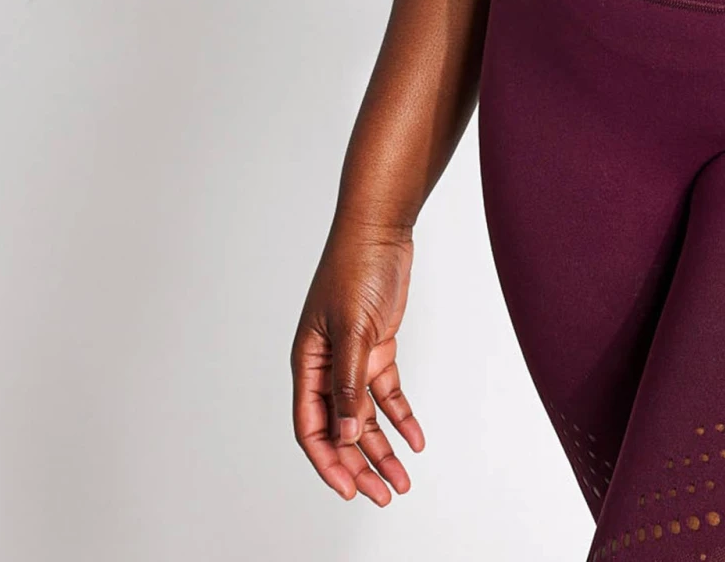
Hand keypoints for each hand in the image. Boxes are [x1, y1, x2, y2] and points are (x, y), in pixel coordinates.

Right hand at [291, 217, 425, 502]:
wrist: (380, 229)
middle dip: (360, 466)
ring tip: (403, 480)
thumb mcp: (353, 328)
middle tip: (384, 495)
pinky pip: (387, 393)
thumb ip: (348, 382)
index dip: (329, 462)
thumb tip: (347, 434)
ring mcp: (353, 358)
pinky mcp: (376, 347)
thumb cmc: (355, 267)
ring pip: (365, 417)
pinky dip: (400, 417)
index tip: (350, 490)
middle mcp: (327, 366)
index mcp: (309, 362)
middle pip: (341, 429)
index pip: (312, 427)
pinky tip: (416, 439)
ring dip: (382, 448)